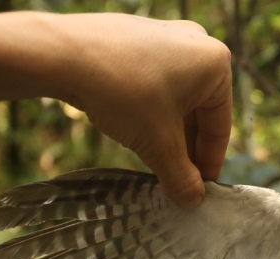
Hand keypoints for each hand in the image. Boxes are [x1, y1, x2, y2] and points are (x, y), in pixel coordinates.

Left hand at [0, 12, 231, 207]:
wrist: (60, 54)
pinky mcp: (136, 36)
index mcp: (215, 64)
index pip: (219, 127)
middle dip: (186, 148)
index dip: (209, 164)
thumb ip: (181, 178)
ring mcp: (164, 35)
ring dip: (167, 132)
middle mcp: (196, 43)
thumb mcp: (158, 145)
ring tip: (153, 159)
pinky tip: (133, 130)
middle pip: (198, 112)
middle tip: (176, 178)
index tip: (200, 188)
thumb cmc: (123, 94)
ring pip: (175, 98)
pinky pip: (154, 81)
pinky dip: (149, 109)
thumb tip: (193, 201)